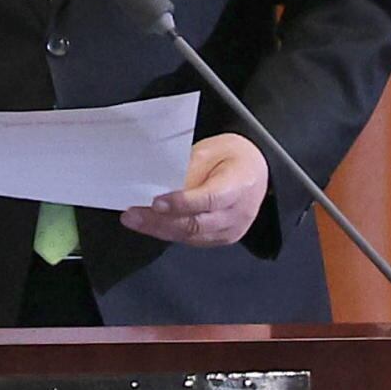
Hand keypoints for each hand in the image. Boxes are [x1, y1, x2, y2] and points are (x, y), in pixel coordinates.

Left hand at [122, 132, 269, 249]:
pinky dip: (169, 232)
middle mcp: (238, 213)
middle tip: (134, 214)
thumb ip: (187, 168)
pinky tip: (151, 224)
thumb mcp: (211, 150)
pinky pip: (192, 240)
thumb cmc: (234, 157)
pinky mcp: (222, 238)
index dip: (181, 203)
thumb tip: (160, 184)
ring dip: (159, 229)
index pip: (209, 200)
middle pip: (196, 224)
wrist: (256, 171)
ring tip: (135, 219)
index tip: (156, 202)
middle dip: (160, 221)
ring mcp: (231, 230)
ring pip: (191, 236)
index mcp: (239, 185)